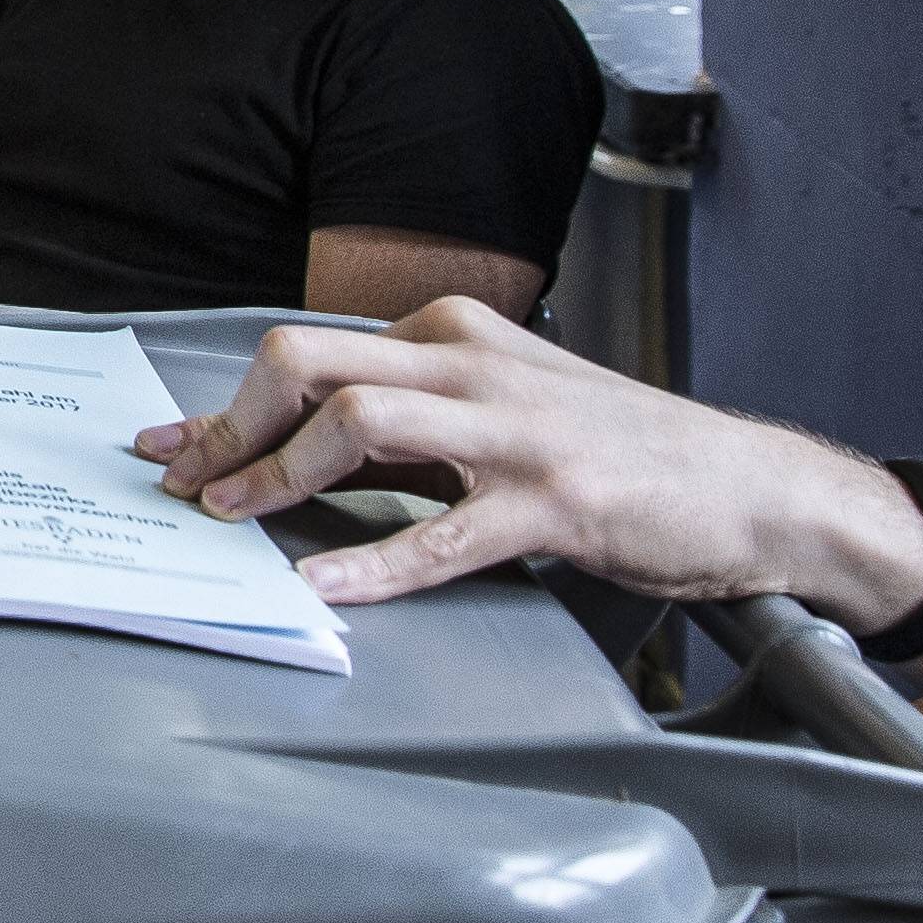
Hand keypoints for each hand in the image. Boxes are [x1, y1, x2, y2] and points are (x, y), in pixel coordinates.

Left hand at [133, 297, 922, 618]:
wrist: (751, 486)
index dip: (225, 405)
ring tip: (236, 520)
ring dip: (279, 476)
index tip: (170, 446)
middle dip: (231, 427)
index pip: (306, 352)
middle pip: (307, 365)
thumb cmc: (617, 453)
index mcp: (452, 335)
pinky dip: (373, 562)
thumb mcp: (498, 409)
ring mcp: (515, 431)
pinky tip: (327, 587)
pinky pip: (441, 533)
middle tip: (187, 485)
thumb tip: (287, 449)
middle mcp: (473, 365)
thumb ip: (401, 421)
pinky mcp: (555, 503)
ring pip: (359, 423)